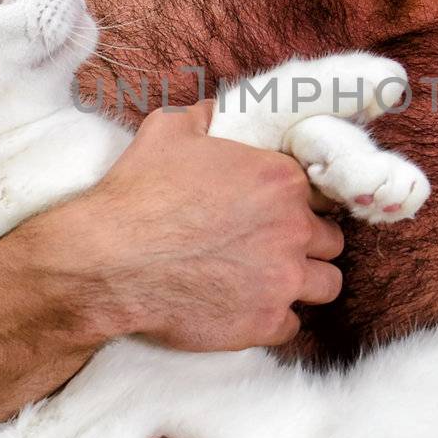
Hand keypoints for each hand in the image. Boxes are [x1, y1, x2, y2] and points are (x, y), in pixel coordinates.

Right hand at [39, 100, 346, 349]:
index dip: (300, 202)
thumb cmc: (138, 194)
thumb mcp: (168, 131)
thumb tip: (217, 111)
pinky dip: (275, 319)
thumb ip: (206, 116)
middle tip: (277, 245)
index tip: (280, 211)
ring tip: (276, 280)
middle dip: (308, 242)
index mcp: (280, 180)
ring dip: (305, 281)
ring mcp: (282, 279)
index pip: (319, 192)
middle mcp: (292, 229)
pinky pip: (293, 326)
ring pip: (327, 284)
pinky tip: (249, 309)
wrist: (107, 262)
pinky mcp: (263, 322)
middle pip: (331, 239)